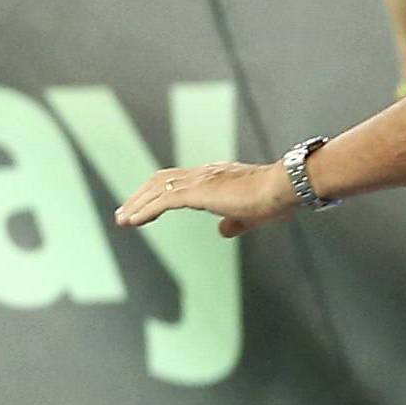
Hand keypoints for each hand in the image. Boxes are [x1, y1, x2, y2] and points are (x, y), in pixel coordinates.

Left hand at [115, 160, 298, 238]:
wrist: (283, 188)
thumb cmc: (275, 200)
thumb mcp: (251, 216)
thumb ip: (234, 223)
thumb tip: (222, 231)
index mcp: (215, 176)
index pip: (178, 180)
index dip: (159, 192)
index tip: (144, 206)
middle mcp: (204, 173)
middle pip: (161, 179)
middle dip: (140, 196)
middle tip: (124, 213)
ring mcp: (200, 180)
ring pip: (157, 188)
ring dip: (137, 204)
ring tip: (122, 219)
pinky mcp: (198, 191)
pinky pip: (163, 200)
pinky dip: (144, 210)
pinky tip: (132, 221)